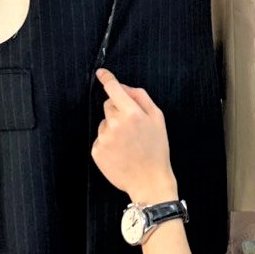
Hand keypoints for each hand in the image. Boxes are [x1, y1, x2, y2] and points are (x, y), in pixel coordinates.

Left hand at [92, 69, 177, 203]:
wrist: (149, 180)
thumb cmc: (156, 149)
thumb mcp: (158, 119)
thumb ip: (141, 98)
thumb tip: (124, 87)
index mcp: (131, 113)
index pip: (113, 89)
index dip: (107, 79)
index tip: (101, 73)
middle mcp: (115, 124)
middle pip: (108, 105)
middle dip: (118, 110)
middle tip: (132, 127)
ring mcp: (104, 138)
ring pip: (104, 123)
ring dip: (113, 128)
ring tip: (128, 143)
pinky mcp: (96, 151)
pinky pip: (100, 138)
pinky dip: (108, 142)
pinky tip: (120, 152)